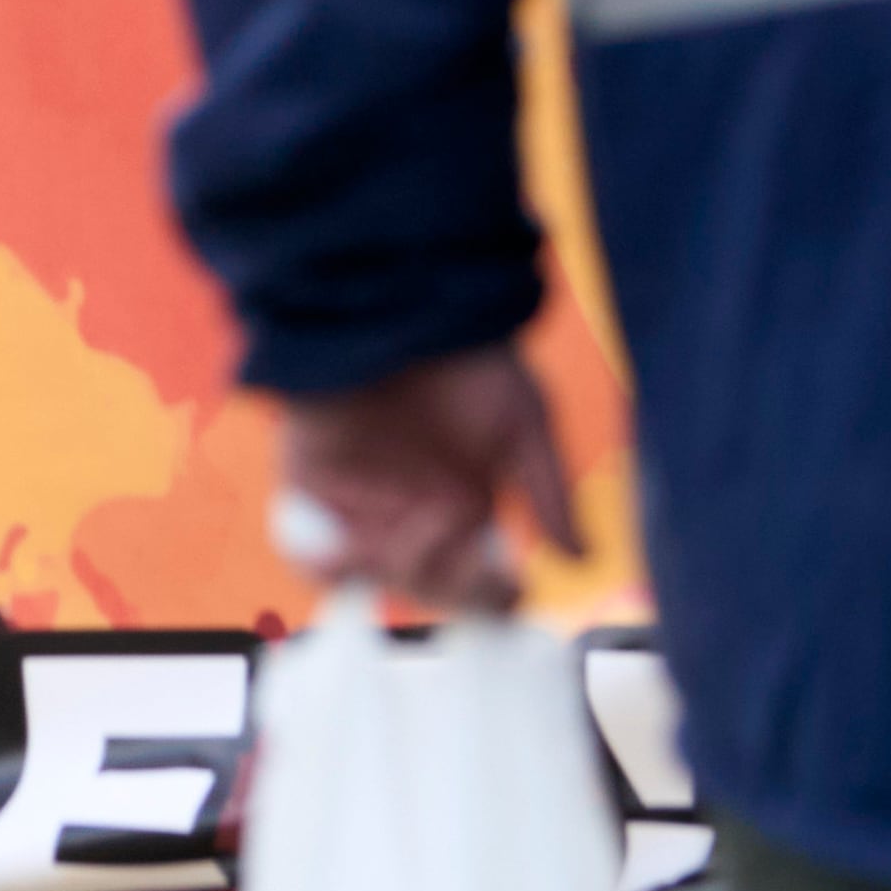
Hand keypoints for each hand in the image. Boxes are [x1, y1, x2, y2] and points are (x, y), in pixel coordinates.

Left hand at [273, 341, 580, 615]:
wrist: (404, 294)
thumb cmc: (467, 353)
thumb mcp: (523, 420)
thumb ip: (548, 491)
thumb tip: (581, 559)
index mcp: (467, 509)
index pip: (481, 586)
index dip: (497, 597)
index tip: (513, 579)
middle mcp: (414, 513)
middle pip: (432, 591)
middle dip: (455, 582)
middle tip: (464, 532)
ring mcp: (361, 502)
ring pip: (376, 580)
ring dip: (402, 569)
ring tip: (424, 519)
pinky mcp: (311, 481)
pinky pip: (308, 551)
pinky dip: (332, 565)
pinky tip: (361, 541)